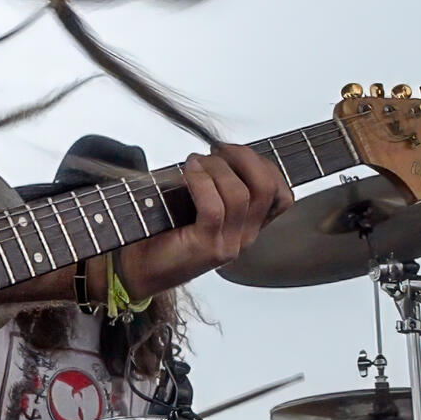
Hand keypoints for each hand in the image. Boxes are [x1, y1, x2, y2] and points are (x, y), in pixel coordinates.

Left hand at [118, 143, 293, 299]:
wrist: (139, 269)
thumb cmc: (164, 230)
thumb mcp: (201, 204)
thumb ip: (219, 184)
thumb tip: (220, 150)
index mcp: (249, 227)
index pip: (281, 195)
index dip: (263, 165)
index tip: (233, 153)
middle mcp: (245, 238)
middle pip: (266, 188)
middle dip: (244, 157)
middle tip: (217, 151)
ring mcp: (228, 244)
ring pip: (239, 194)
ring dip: (216, 167)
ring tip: (195, 162)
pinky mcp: (206, 247)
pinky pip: (214, 207)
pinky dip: (201, 181)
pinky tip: (188, 172)